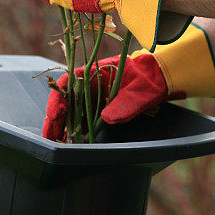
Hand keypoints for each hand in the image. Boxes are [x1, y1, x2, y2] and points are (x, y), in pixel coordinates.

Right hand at [42, 24, 214, 140]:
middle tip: (50, 139)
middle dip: (55, 119)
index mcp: (94, 71)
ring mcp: (94, 93)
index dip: (56, 100)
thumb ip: (125, 105)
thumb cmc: (151, 80)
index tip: (53, 117)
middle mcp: (90, 82)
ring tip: (58, 143)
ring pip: (72, 109)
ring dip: (64, 125)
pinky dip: (76, 127)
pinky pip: (83, 115)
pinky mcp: (100, 104)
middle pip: (65, 99)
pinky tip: (73, 140)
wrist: (163, 77)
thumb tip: (107, 119)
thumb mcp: (140, 93)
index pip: (67, 84)